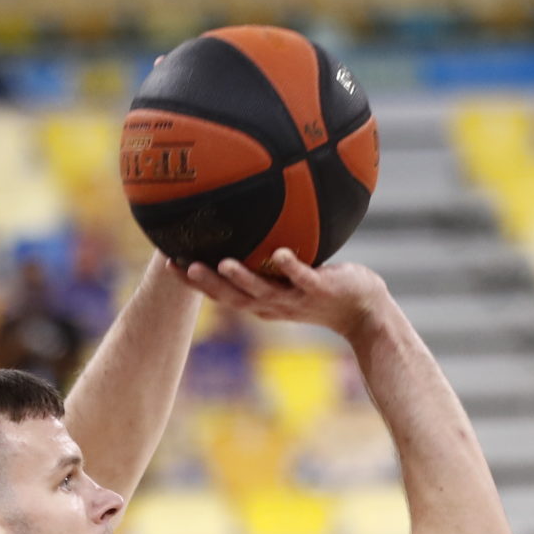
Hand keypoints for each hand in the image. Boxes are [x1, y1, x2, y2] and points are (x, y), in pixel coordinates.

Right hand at [170, 249, 390, 338]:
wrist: (364, 311)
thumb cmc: (326, 289)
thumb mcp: (292, 275)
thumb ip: (269, 258)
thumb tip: (254, 223)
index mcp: (263, 302)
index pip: (222, 294)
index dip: (196, 283)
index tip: (170, 264)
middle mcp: (274, 305)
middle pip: (234, 297)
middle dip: (208, 284)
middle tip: (183, 267)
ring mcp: (297, 299)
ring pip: (264, 291)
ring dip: (242, 279)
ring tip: (222, 264)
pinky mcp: (320, 290)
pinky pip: (304, 278)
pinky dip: (291, 268)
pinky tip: (280, 254)